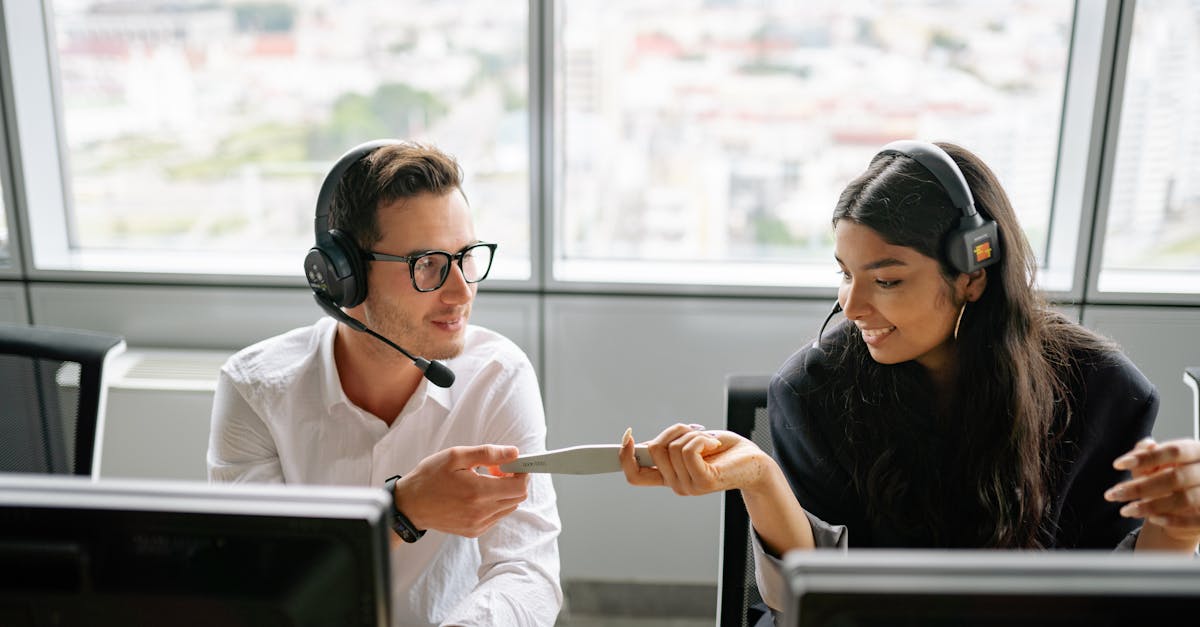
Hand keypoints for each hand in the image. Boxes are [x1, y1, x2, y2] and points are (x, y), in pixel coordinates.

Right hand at [394, 445, 529, 537]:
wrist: (409, 505)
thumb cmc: (430, 477)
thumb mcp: (456, 456)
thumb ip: (488, 453)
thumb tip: (514, 452)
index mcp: (478, 492)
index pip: (519, 487)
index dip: (522, 472)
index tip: (514, 462)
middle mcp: (481, 512)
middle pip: (518, 498)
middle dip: (514, 480)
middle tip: (496, 468)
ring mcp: (477, 524)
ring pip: (509, 507)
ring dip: (504, 491)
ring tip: (484, 480)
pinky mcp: (473, 531)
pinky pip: (496, 516)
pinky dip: (494, 503)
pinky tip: (477, 493)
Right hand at [619, 423, 772, 495]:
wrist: (755, 462)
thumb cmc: (724, 450)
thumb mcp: (689, 444)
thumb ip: (668, 446)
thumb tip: (647, 444)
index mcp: (668, 477)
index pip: (634, 476)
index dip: (624, 457)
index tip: (627, 436)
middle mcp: (675, 485)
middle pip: (653, 449)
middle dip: (673, 430)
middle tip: (694, 431)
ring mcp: (688, 486)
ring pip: (673, 447)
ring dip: (692, 433)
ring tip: (709, 440)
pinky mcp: (704, 482)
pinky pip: (689, 450)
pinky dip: (701, 439)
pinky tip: (714, 444)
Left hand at [1105, 437, 1199, 549]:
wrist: (1187, 507)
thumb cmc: (1169, 479)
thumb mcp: (1155, 464)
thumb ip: (1147, 453)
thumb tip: (1146, 444)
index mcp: (1196, 451)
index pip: (1174, 451)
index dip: (1146, 457)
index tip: (1118, 464)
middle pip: (1175, 477)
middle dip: (1140, 487)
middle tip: (1114, 494)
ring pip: (1184, 499)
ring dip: (1151, 506)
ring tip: (1126, 510)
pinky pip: (1194, 520)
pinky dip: (1171, 520)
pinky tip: (1152, 519)